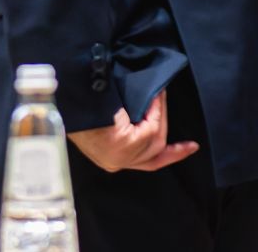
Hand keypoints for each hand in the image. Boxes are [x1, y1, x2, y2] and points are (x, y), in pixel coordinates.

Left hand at [67, 91, 199, 172]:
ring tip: (158, 94)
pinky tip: (154, 97)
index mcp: (111, 158)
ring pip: (156, 139)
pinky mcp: (124, 145)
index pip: (149, 162)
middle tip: (174, 110)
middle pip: (156, 151)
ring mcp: (120, 156)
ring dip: (160, 114)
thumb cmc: (80, 106)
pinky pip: (151, 128)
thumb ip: (125, 126)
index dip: (172, 155)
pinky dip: (155, 112)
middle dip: (170, 131)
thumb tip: (142, 114)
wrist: (66, 101)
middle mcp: (116, 162)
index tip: (190, 146)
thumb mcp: (104, 121)